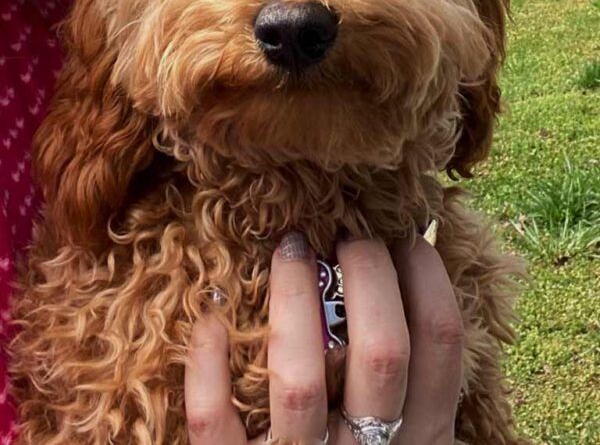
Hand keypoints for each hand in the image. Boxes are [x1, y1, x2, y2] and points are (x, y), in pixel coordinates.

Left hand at [184, 235, 462, 443]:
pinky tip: (210, 317)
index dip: (427, 275)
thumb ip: (412, 375)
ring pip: (299, 379)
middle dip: (368, 273)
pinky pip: (217, 423)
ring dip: (293, 299)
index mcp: (422, 437)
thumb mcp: (408, 432)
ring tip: (290, 245)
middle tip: (347, 230)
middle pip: (381, 350)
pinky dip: (208, 366)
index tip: (405, 232)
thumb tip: (405, 279)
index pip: (441, 343)